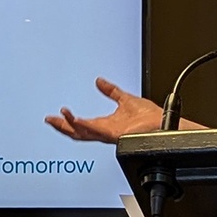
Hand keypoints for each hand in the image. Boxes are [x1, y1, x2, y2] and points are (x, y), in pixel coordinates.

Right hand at [44, 77, 162, 143]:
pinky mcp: (115, 134)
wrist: (166, 124)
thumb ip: (111, 91)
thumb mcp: (126, 98)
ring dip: (68, 126)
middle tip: (49, 120)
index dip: (68, 121)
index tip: (56, 115)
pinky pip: (94, 131)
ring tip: (58, 118)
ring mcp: (110, 134)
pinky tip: (73, 118)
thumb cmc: (153, 118)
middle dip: (62, 127)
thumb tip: (99, 81)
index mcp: (106, 126)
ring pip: (82, 134)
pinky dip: (80, 125)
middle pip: (78, 133)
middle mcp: (106, 132)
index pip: (82, 125)